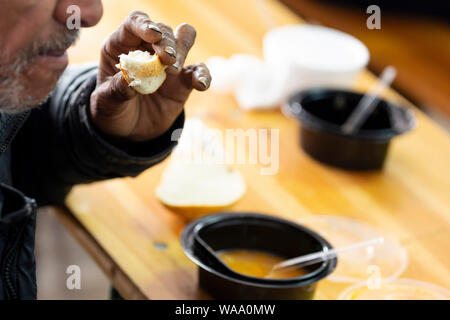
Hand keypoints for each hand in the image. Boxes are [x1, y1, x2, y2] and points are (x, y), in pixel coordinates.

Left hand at [90, 11, 210, 141]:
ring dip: (183, 50)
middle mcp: (147, 49)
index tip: (154, 36)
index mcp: (122, 46)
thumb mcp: (106, 102)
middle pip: (163, 30)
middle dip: (167, 42)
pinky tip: (201, 85)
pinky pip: (199, 70)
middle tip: (168, 60)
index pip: (134, 23)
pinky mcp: (183, 81)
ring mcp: (167, 64)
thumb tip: (131, 78)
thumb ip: (116, 89)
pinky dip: (203, 75)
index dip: (145, 25)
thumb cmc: (113, 110)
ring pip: (183, 40)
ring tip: (175, 71)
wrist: (129, 131)